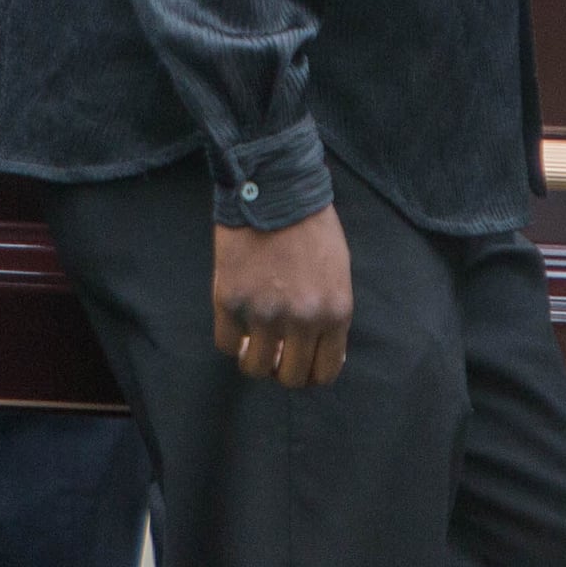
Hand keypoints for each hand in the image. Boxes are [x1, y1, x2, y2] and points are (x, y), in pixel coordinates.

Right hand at [211, 204, 351, 387]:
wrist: (275, 188)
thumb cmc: (311, 226)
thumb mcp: (338, 272)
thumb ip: (331, 314)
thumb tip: (324, 352)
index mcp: (335, 313)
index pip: (324, 372)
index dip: (310, 372)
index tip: (300, 360)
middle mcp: (302, 320)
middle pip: (289, 378)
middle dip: (282, 369)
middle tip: (275, 351)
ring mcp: (263, 313)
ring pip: (254, 367)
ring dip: (254, 358)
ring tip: (253, 340)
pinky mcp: (230, 301)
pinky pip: (226, 344)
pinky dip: (231, 338)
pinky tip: (236, 322)